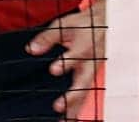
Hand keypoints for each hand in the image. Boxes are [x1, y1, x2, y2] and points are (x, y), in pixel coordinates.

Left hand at [26, 3, 105, 119]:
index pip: (75, 56)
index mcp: (84, 46)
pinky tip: (70, 118)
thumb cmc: (82, 25)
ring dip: (75, 107)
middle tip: (58, 106)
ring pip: (86, 93)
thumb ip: (47, 38)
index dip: (65, 63)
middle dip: (72, 95)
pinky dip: (79, 108)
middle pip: (83, 81)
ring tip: (64, 120)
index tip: (54, 70)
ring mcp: (94, 73)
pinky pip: (87, 95)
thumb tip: (31, 49)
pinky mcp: (94, 79)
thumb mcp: (64, 25)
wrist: (107, 26)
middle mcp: (91, 62)